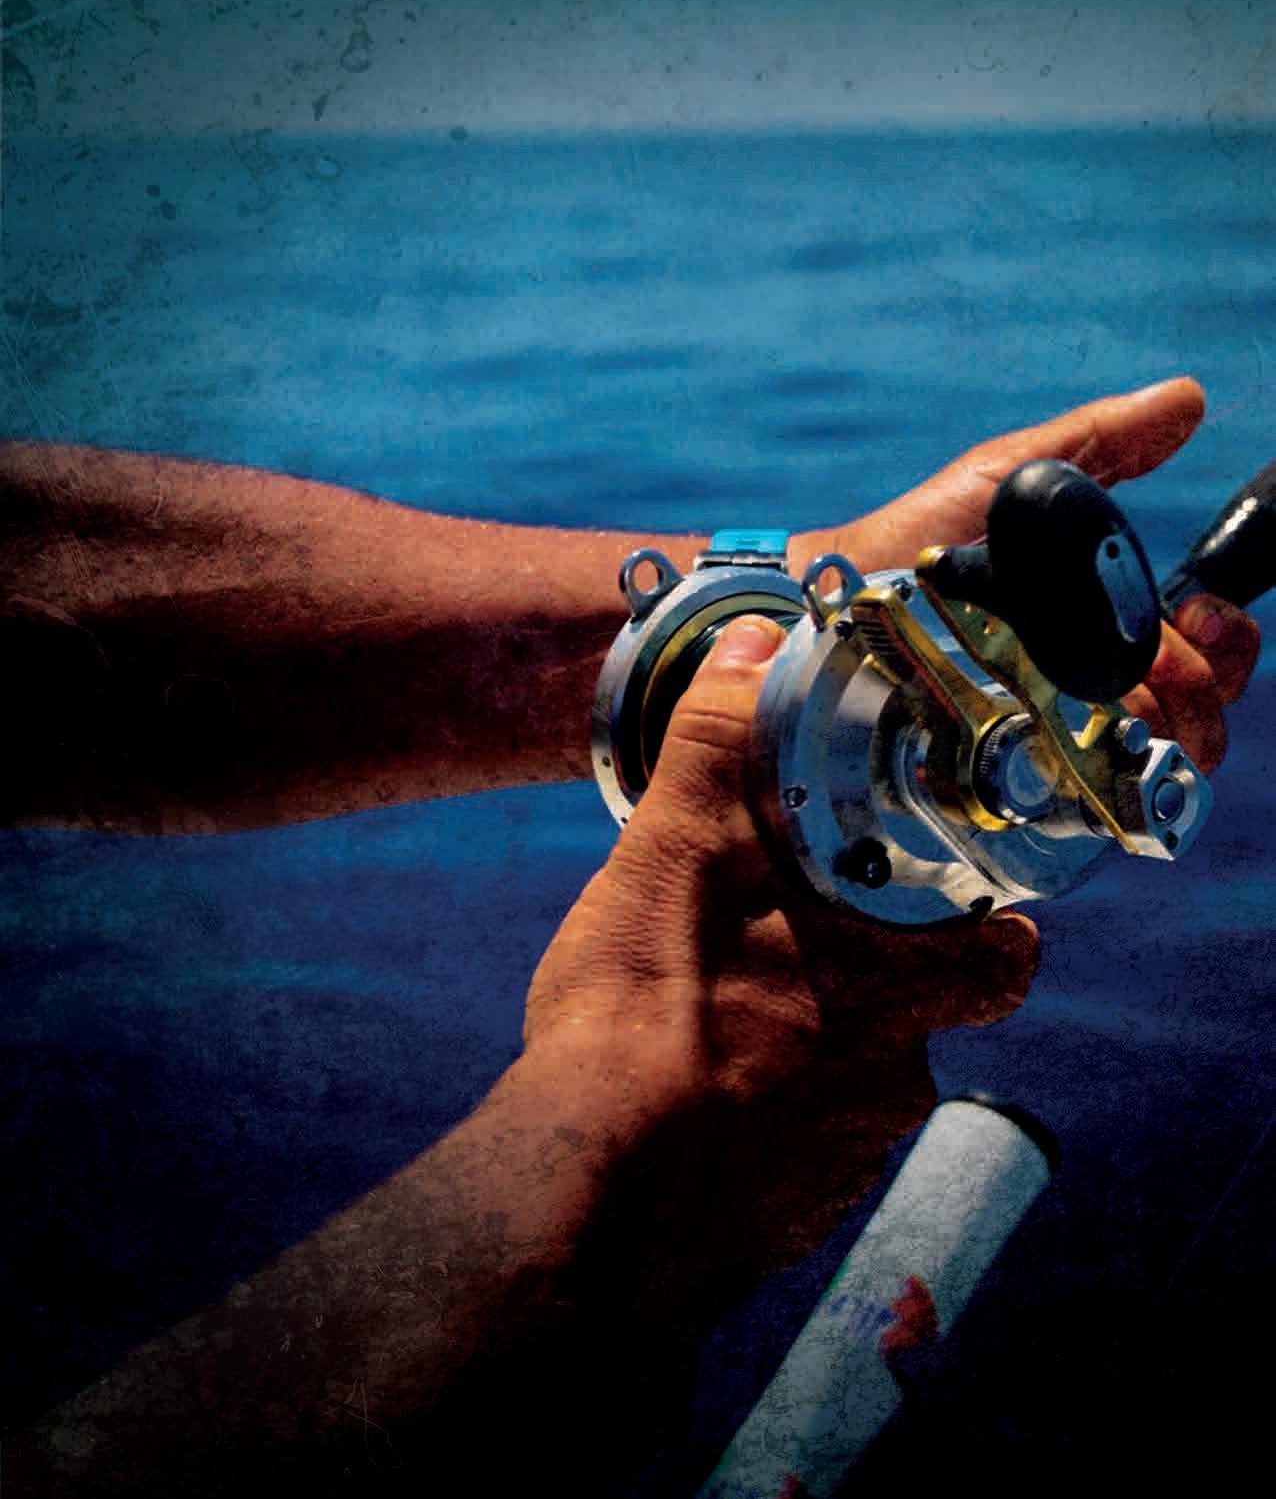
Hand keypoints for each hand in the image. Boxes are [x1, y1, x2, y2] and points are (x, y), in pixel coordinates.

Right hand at [524, 618, 1038, 1315]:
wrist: (587, 1197)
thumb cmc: (643, 1020)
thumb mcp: (674, 854)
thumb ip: (724, 746)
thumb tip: (758, 642)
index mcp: (891, 991)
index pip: (1003, 958)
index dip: (988, 929)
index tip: (949, 902)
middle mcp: (887, 1086)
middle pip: (912, 1025)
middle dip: (859, 988)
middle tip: (783, 951)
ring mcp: (836, 1165)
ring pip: (843, 1093)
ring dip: (797, 1059)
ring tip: (709, 1028)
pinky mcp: (781, 1223)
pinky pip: (790, 1162)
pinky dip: (756, 1131)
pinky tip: (686, 1107)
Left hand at [791, 377, 1259, 771]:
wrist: (840, 596)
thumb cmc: (918, 536)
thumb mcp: (1011, 475)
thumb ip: (1099, 442)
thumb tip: (1186, 400)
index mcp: (1099, 611)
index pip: (1202, 641)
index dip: (1223, 633)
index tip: (1199, 611)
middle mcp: (1088, 672)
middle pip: (1195, 699)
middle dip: (1206, 680)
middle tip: (1172, 659)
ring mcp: (1057, 722)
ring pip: (1156, 746)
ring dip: (1174, 726)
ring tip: (1140, 703)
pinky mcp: (1019, 762)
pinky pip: (1093, 782)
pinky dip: (1118, 764)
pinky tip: (1105, 738)